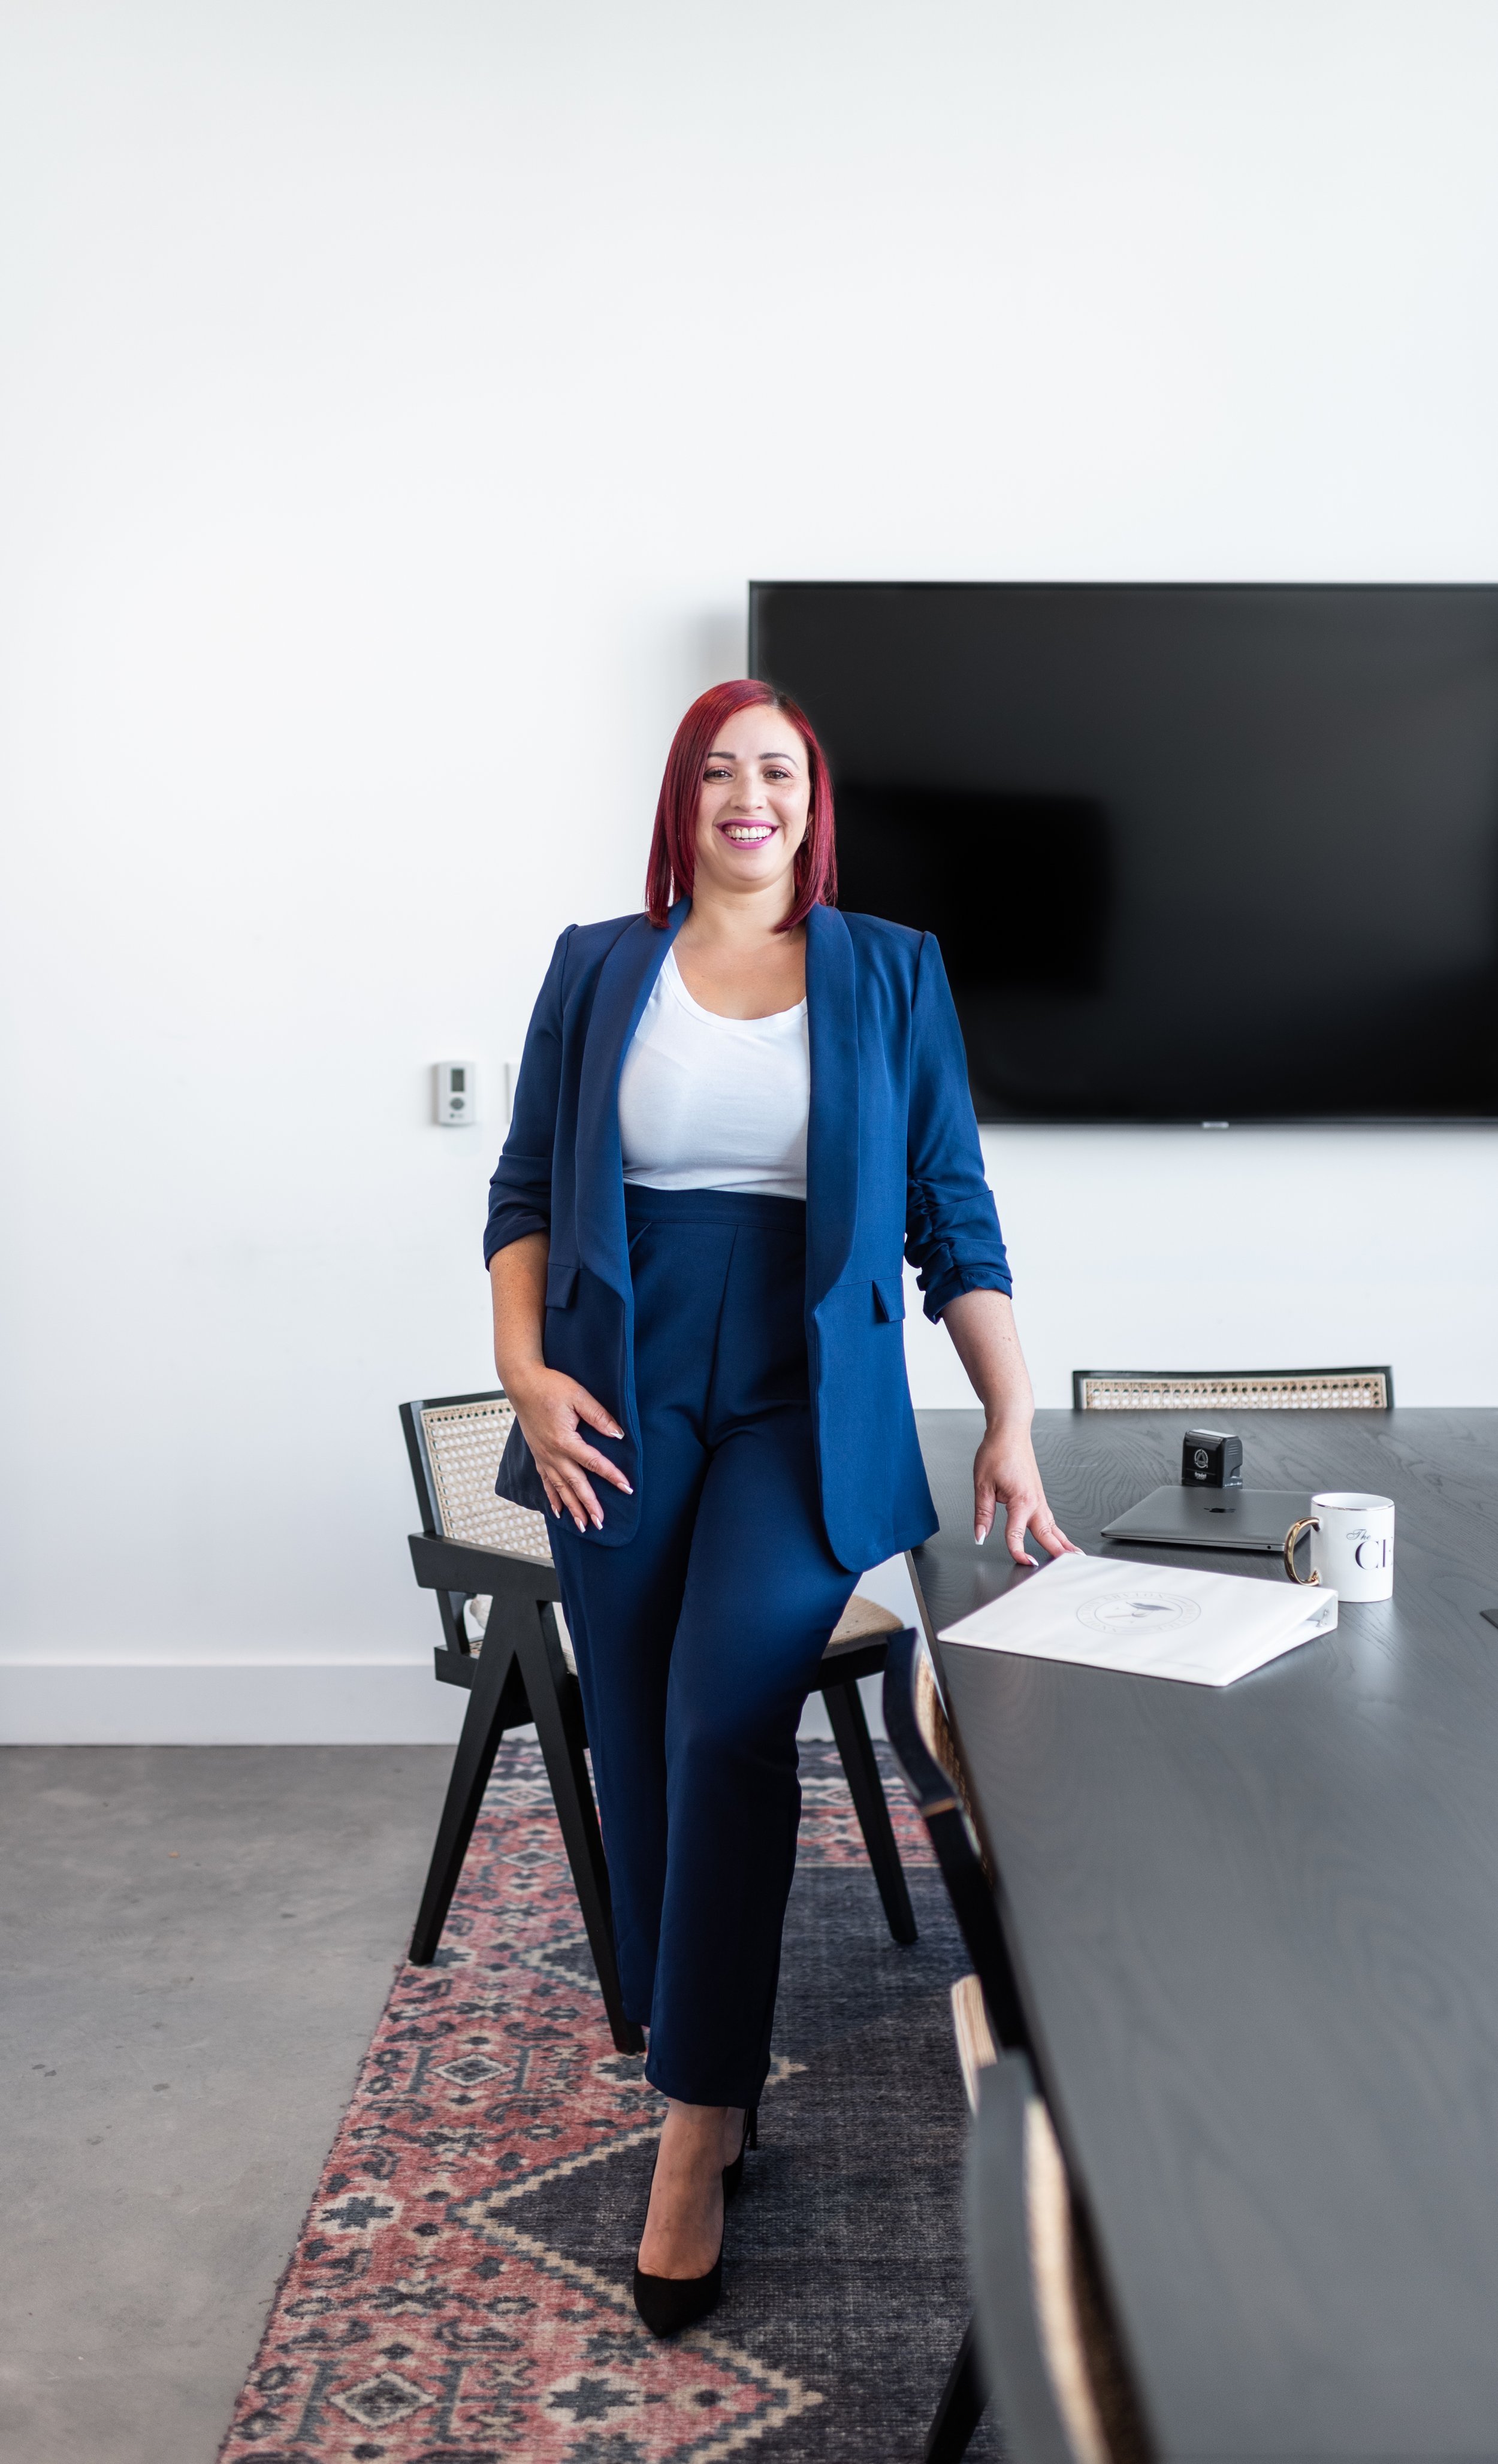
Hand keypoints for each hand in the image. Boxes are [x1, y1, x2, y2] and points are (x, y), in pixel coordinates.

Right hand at [507, 1366, 632, 1533]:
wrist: (522, 1384)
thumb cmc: (550, 1387)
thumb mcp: (578, 1396)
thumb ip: (599, 1416)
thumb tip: (618, 1434)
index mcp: (565, 1440)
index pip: (593, 1462)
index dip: (612, 1475)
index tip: (627, 1488)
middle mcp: (553, 1453)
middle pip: (575, 1484)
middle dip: (589, 1505)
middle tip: (601, 1523)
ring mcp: (543, 1456)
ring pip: (559, 1488)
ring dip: (572, 1508)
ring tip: (582, 1525)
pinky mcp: (538, 1455)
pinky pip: (545, 1482)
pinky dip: (552, 1498)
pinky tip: (558, 1512)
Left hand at [973, 1420, 1077, 1563]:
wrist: (1010, 1431)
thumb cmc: (997, 1452)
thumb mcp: (982, 1485)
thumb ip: (982, 1514)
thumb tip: (980, 1536)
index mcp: (1021, 1501)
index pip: (1018, 1534)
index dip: (1018, 1551)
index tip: (1022, 1563)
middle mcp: (1035, 1502)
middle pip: (1048, 1534)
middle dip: (1058, 1553)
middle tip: (1069, 1569)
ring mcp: (1039, 1499)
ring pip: (1053, 1527)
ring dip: (1063, 1543)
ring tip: (1074, 1558)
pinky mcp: (1038, 1495)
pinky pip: (1050, 1519)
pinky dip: (1057, 1532)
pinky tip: (1058, 1538)